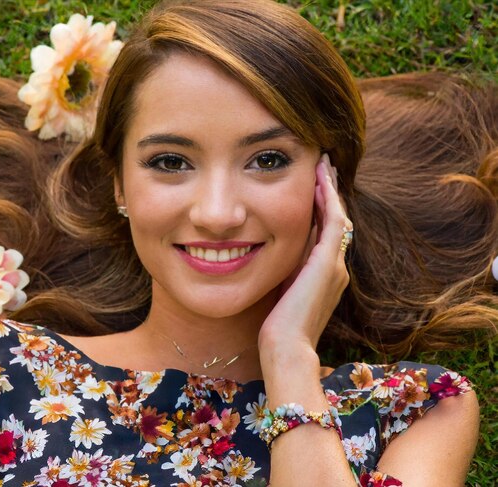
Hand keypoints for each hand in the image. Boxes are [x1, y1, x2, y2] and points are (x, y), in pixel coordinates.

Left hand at [258, 153, 350, 363]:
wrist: (286, 346)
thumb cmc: (279, 325)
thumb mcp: (283, 289)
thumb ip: (287, 269)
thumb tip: (273, 248)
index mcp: (325, 273)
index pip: (326, 231)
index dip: (322, 206)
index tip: (313, 185)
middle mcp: (337, 266)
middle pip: (336, 219)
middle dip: (329, 192)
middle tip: (323, 166)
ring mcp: (336, 264)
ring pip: (338, 216)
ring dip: (330, 189)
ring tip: (323, 165)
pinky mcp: (329, 263)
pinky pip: (333, 222)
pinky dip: (328, 199)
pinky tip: (320, 180)